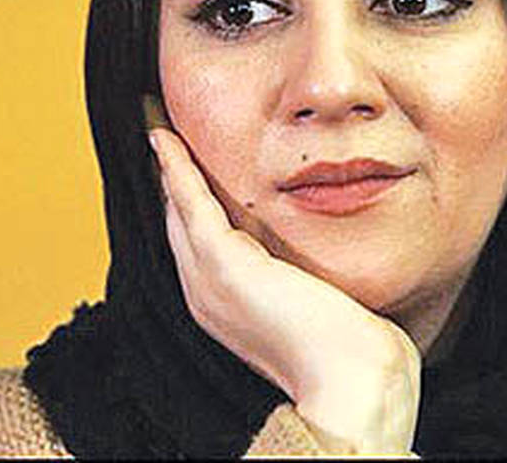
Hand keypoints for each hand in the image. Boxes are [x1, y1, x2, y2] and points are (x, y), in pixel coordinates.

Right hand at [149, 126, 420, 453]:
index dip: (186, 202)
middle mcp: (204, 296)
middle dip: (167, 179)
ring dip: (164, 165)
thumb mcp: (318, 303)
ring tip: (155, 128)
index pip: (197, 242)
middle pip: (176, 223)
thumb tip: (324, 264)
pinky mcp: (222, 263)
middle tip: (157, 134)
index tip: (181, 166)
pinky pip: (188, 201)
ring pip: (176, 209)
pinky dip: (174, 166)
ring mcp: (207, 281)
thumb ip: (305, 278)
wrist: (351, 379)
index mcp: (224, 307)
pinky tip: (164, 138)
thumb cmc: (349, 352)